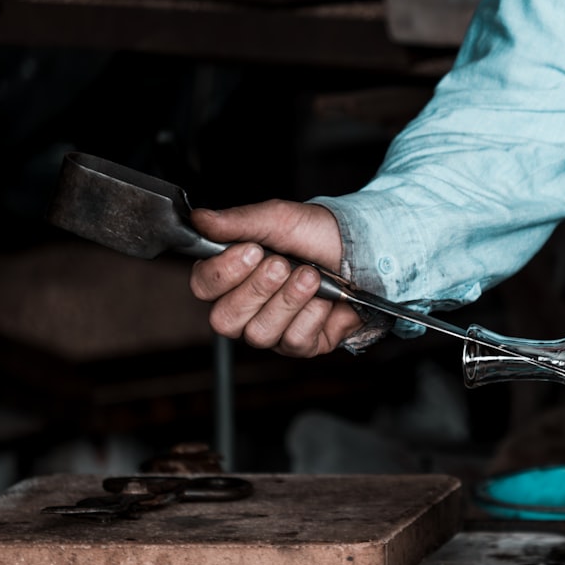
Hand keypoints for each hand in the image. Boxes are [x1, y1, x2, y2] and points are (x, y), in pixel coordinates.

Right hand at [188, 200, 362, 356]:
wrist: (364, 251)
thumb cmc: (318, 235)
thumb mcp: (279, 219)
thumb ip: (238, 222)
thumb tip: (200, 220)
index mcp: (233, 275)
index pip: (203, 287)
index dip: (223, 273)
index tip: (252, 251)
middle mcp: (247, 308)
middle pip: (225, 319)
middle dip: (258, 289)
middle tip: (283, 264)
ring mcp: (272, 329)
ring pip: (259, 333)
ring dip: (288, 301)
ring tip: (311, 276)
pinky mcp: (301, 344)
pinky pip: (294, 341)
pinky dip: (313, 315)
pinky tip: (325, 298)